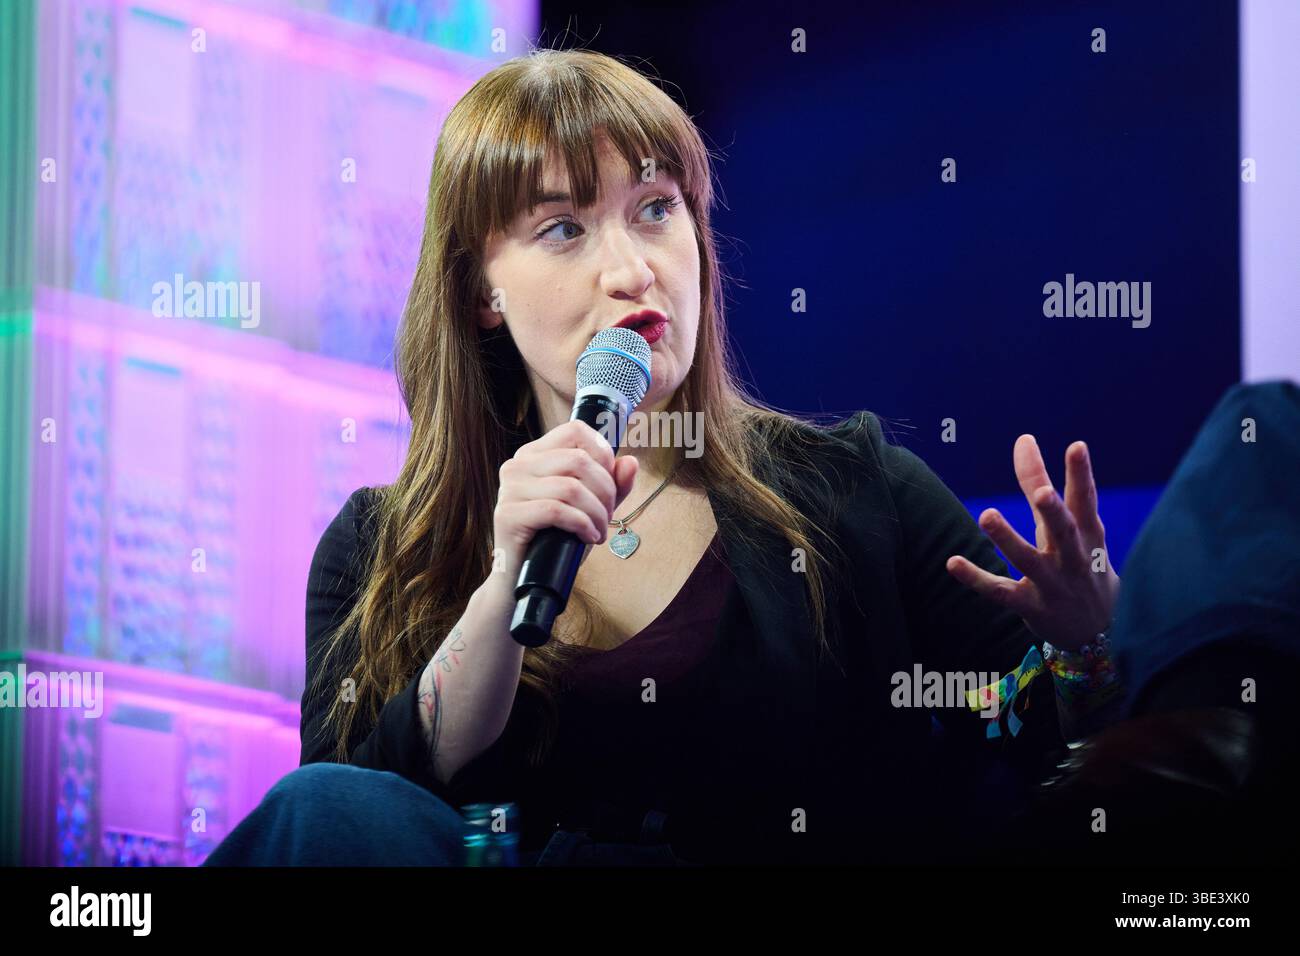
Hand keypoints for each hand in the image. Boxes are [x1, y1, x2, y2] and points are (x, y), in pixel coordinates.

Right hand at [489, 419, 639, 591]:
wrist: (521, 578)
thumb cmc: (555, 539)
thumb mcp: (590, 507)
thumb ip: (613, 485)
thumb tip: (631, 462)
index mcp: (535, 454)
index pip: (576, 430)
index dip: (603, 454)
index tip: (611, 485)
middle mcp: (518, 465)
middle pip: (578, 460)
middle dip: (605, 491)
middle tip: (608, 518)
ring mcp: (509, 489)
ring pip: (570, 487)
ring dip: (596, 513)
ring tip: (600, 532)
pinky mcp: (507, 515)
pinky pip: (555, 510)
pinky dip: (580, 524)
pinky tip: (586, 537)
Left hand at [945, 436, 1119, 651]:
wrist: (1099, 631)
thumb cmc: (1081, 563)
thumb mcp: (1071, 527)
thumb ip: (1043, 483)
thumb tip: (1023, 439)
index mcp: (1088, 535)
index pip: (1085, 500)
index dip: (1081, 474)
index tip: (1076, 446)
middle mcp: (1072, 558)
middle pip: (1064, 532)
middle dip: (1054, 512)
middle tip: (1042, 493)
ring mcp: (1052, 584)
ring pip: (1028, 561)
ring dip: (1008, 539)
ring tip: (987, 515)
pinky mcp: (1031, 606)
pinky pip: (1000, 592)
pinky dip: (977, 578)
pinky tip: (953, 562)